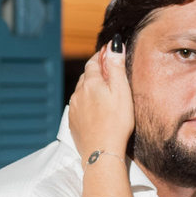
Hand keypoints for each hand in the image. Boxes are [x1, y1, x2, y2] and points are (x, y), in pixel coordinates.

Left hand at [69, 42, 135, 158]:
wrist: (102, 152)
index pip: (93, 62)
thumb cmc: (117, 122)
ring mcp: (74, 108)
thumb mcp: (122, 91)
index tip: (107, 53)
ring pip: (81, 91)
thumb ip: (116, 67)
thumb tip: (113, 44)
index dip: (101, 56)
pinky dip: (86, 103)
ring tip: (102, 92)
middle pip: (86, 76)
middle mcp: (78, 93)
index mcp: (91, 83)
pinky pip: (78, 106)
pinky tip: (95, 110)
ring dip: (90, 88)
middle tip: (107, 71)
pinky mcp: (73, 122)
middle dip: (96, 72)